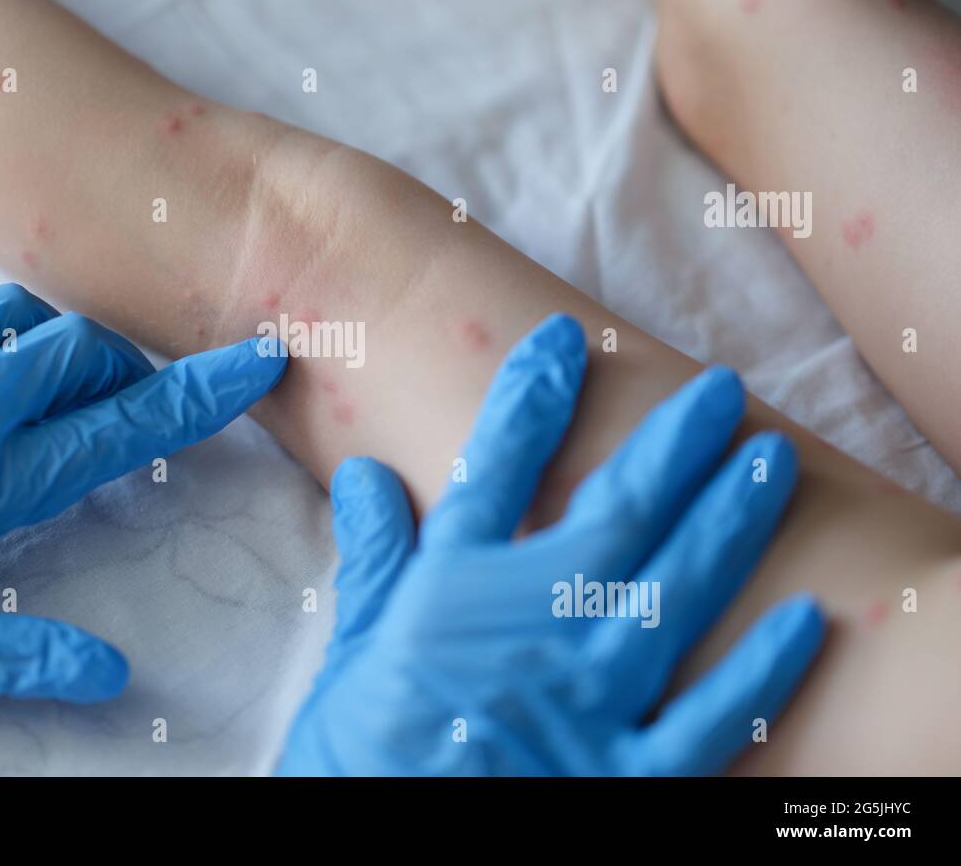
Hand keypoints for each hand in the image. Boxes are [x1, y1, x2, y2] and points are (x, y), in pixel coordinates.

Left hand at [0, 284, 285, 702]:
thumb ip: (3, 652)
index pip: (128, 424)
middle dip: (129, 366)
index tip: (260, 358)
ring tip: (52, 386)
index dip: (205, 392)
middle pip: (88, 350)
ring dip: (59, 344)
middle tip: (132, 400)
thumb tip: (106, 675)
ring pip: (29, 316)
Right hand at [278, 314, 823, 774]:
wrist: (380, 852)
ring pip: (675, 594)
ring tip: (771, 465)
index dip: (533, 395)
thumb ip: (371, 558)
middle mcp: (530, 628)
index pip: (496, 470)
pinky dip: (760, 672)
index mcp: (452, 592)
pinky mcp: (625, 773)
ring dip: (729, 524)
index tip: (567, 340)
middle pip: (615, 513)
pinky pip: (707, 719)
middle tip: (719, 391)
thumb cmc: (359, 754)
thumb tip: (365, 473)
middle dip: (673, 444)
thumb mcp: (349, 652)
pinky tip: (806, 622)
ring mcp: (586, 699)